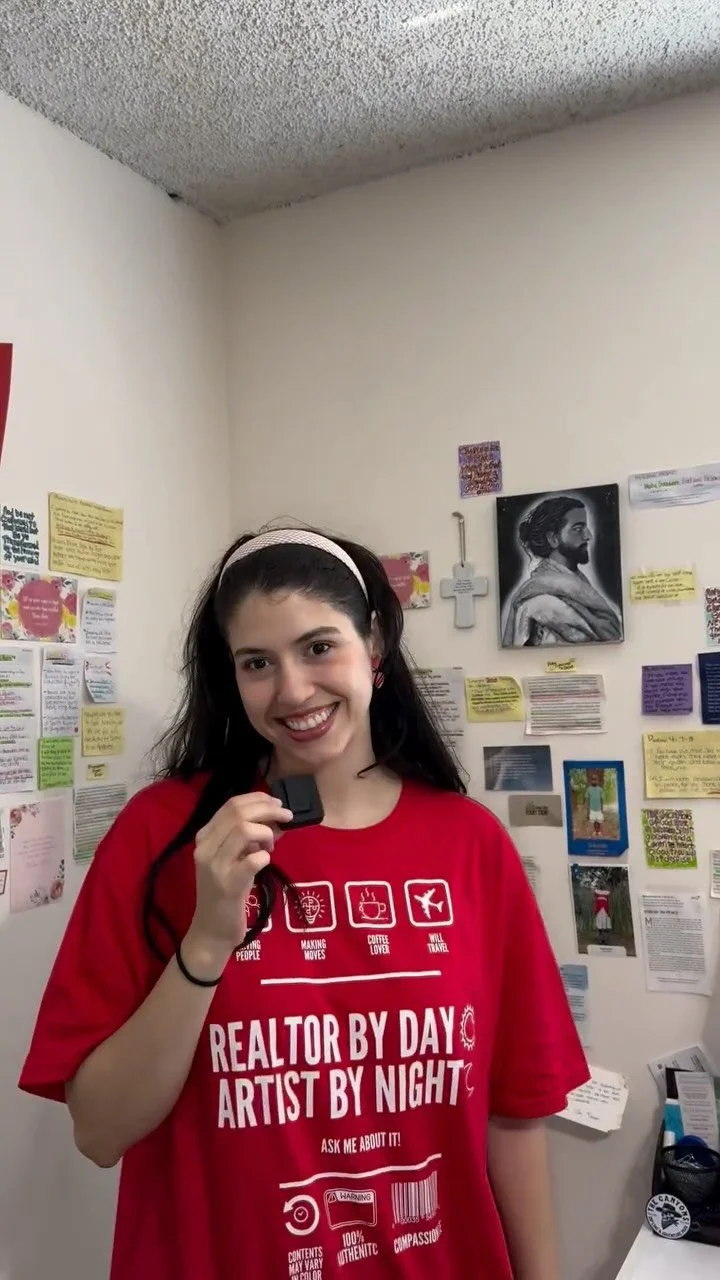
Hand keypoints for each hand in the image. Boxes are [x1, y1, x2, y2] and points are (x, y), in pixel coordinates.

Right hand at [185, 793, 292, 968]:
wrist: (211, 929)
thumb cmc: (224, 892)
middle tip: (286, 816)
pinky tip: (266, 862)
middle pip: (238, 813)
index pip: (231, 804)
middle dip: (268, 809)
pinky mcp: (229, 885)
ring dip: (266, 832)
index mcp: (205, 837)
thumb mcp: (231, 858)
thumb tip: (276, 819)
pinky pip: (252, 860)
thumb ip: (248, 838)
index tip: (277, 804)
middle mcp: (205, 848)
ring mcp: (215, 867)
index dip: (259, 799)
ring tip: (271, 846)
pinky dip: (264, 856)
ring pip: (244, 830)